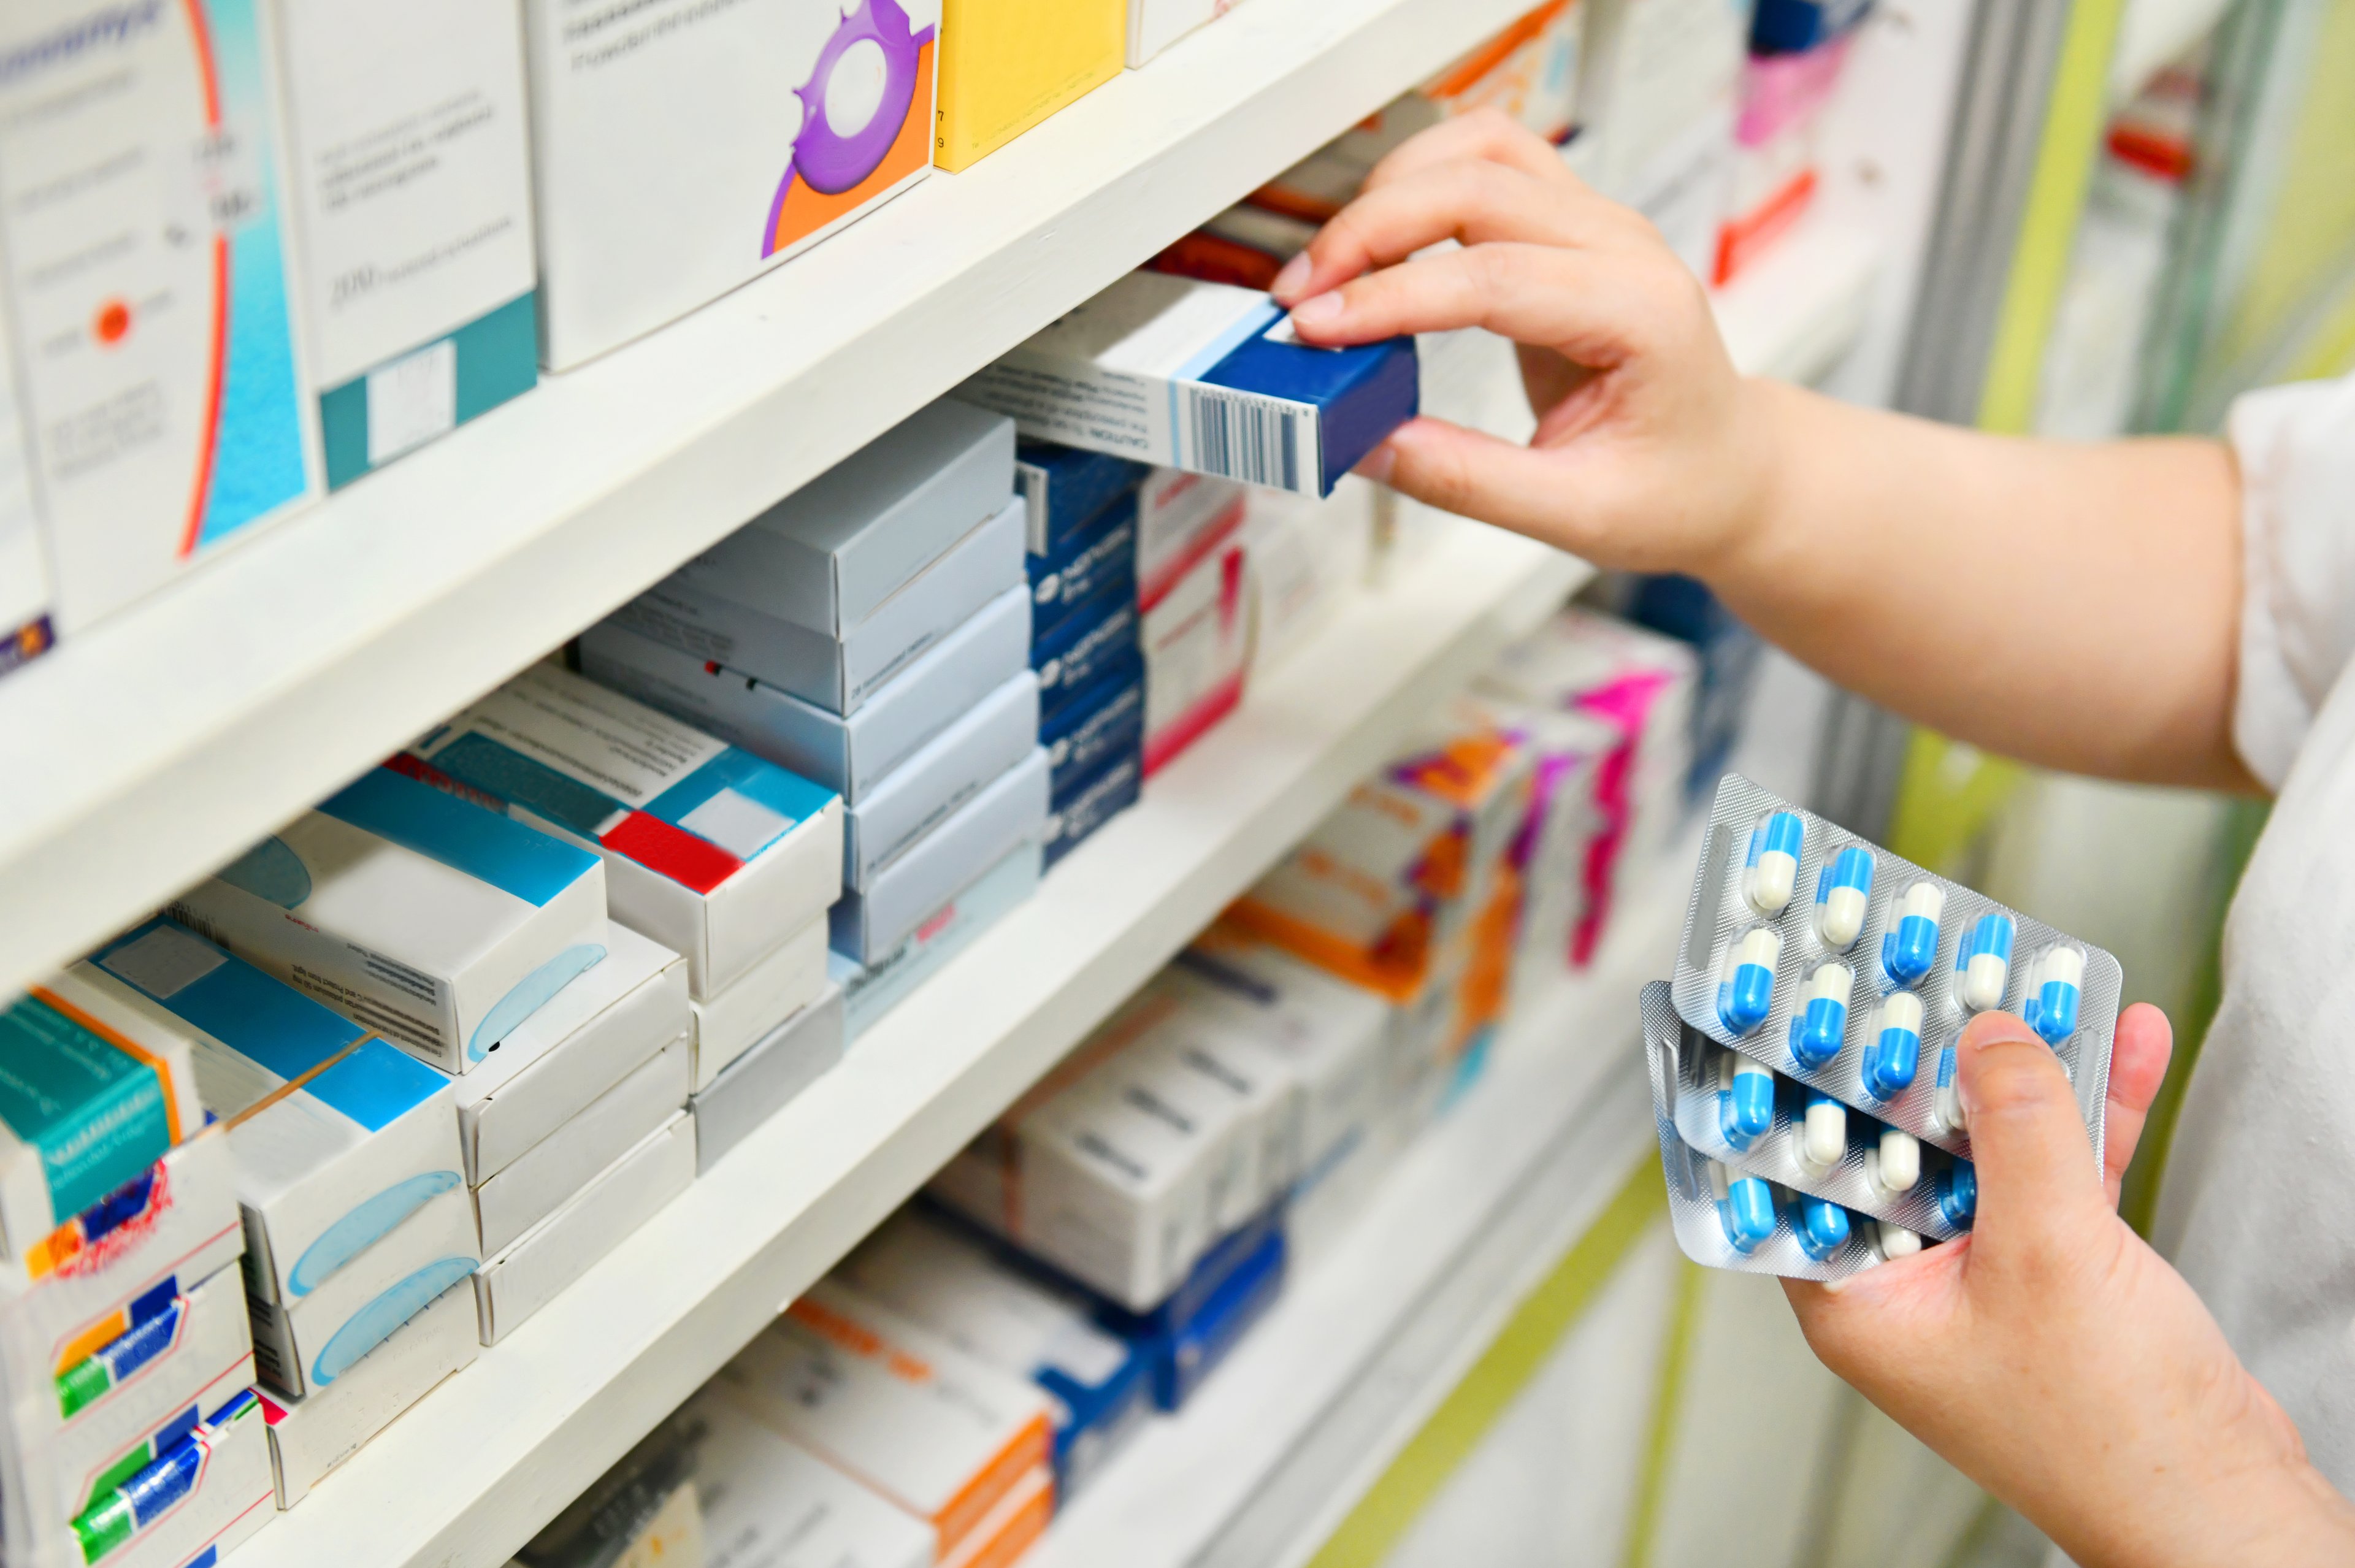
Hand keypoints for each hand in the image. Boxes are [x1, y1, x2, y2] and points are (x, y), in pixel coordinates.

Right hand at [1268, 109, 1777, 574]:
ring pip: (1482, 149)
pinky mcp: (1569, 224)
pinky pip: (1489, 164)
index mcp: (1640, 315)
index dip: (1391, 298)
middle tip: (1301, 301)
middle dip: (1372, 231)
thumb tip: (1364, 444)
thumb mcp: (1576, 515)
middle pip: (1479, 186)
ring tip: (1332, 267)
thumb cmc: (1676, 488)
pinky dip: (1421, 183)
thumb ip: (1468, 481)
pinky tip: (1378, 242)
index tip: (1316, 332)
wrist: (1730, 469)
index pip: (1494, 277)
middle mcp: (1624, 248)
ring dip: (1394, 190)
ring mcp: (1599, 224)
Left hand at [1787, 1006, 2354, 1566]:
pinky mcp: (2056, 1272)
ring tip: (2030, 976)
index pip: (1795, 1172)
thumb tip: (1985, 1032)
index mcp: (1857, 1299)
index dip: (1796, 1083)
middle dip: (1921, 1056)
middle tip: (1920, 964)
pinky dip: (2088, 1111)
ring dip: (2018, 1068)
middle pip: (1894, 1144)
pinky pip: (2056, 1171)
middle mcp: (1905, 1284)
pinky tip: (2121, 1039)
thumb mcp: (2050, 1252)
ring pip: (1982, 1146)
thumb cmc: (2114, 1429)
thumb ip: (2016, 1132)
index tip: (1801, 1002)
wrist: (2224, 1506)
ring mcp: (1981, 1276)